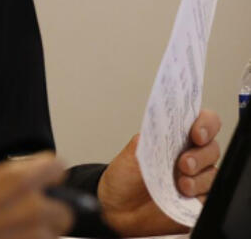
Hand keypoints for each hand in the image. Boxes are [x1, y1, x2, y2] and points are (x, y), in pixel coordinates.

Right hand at [0, 152, 70, 238]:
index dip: (47, 172)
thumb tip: (20, 178)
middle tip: (29, 209)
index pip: (57, 167)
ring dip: (38, 231)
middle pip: (64, 207)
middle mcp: (32, 208)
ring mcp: (33, 237)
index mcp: (16, 180)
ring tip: (10, 229)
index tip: (41, 178)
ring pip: (52, 233)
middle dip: (49, 208)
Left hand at [96, 109, 221, 235]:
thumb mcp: (131, 154)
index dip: (206, 124)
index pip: (204, 122)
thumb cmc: (125, 177)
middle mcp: (191, 157)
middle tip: (183, 164)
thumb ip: (147, 140)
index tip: (196, 134)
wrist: (118, 208)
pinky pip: (210, 199)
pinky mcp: (196, 202)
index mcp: (176, 139)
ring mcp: (196, 180)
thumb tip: (158, 127)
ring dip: (199, 180)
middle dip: (200, 156)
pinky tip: (184, 198)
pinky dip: (199, 198)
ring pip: (213, 175)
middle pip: (212, 149)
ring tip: (181, 186)